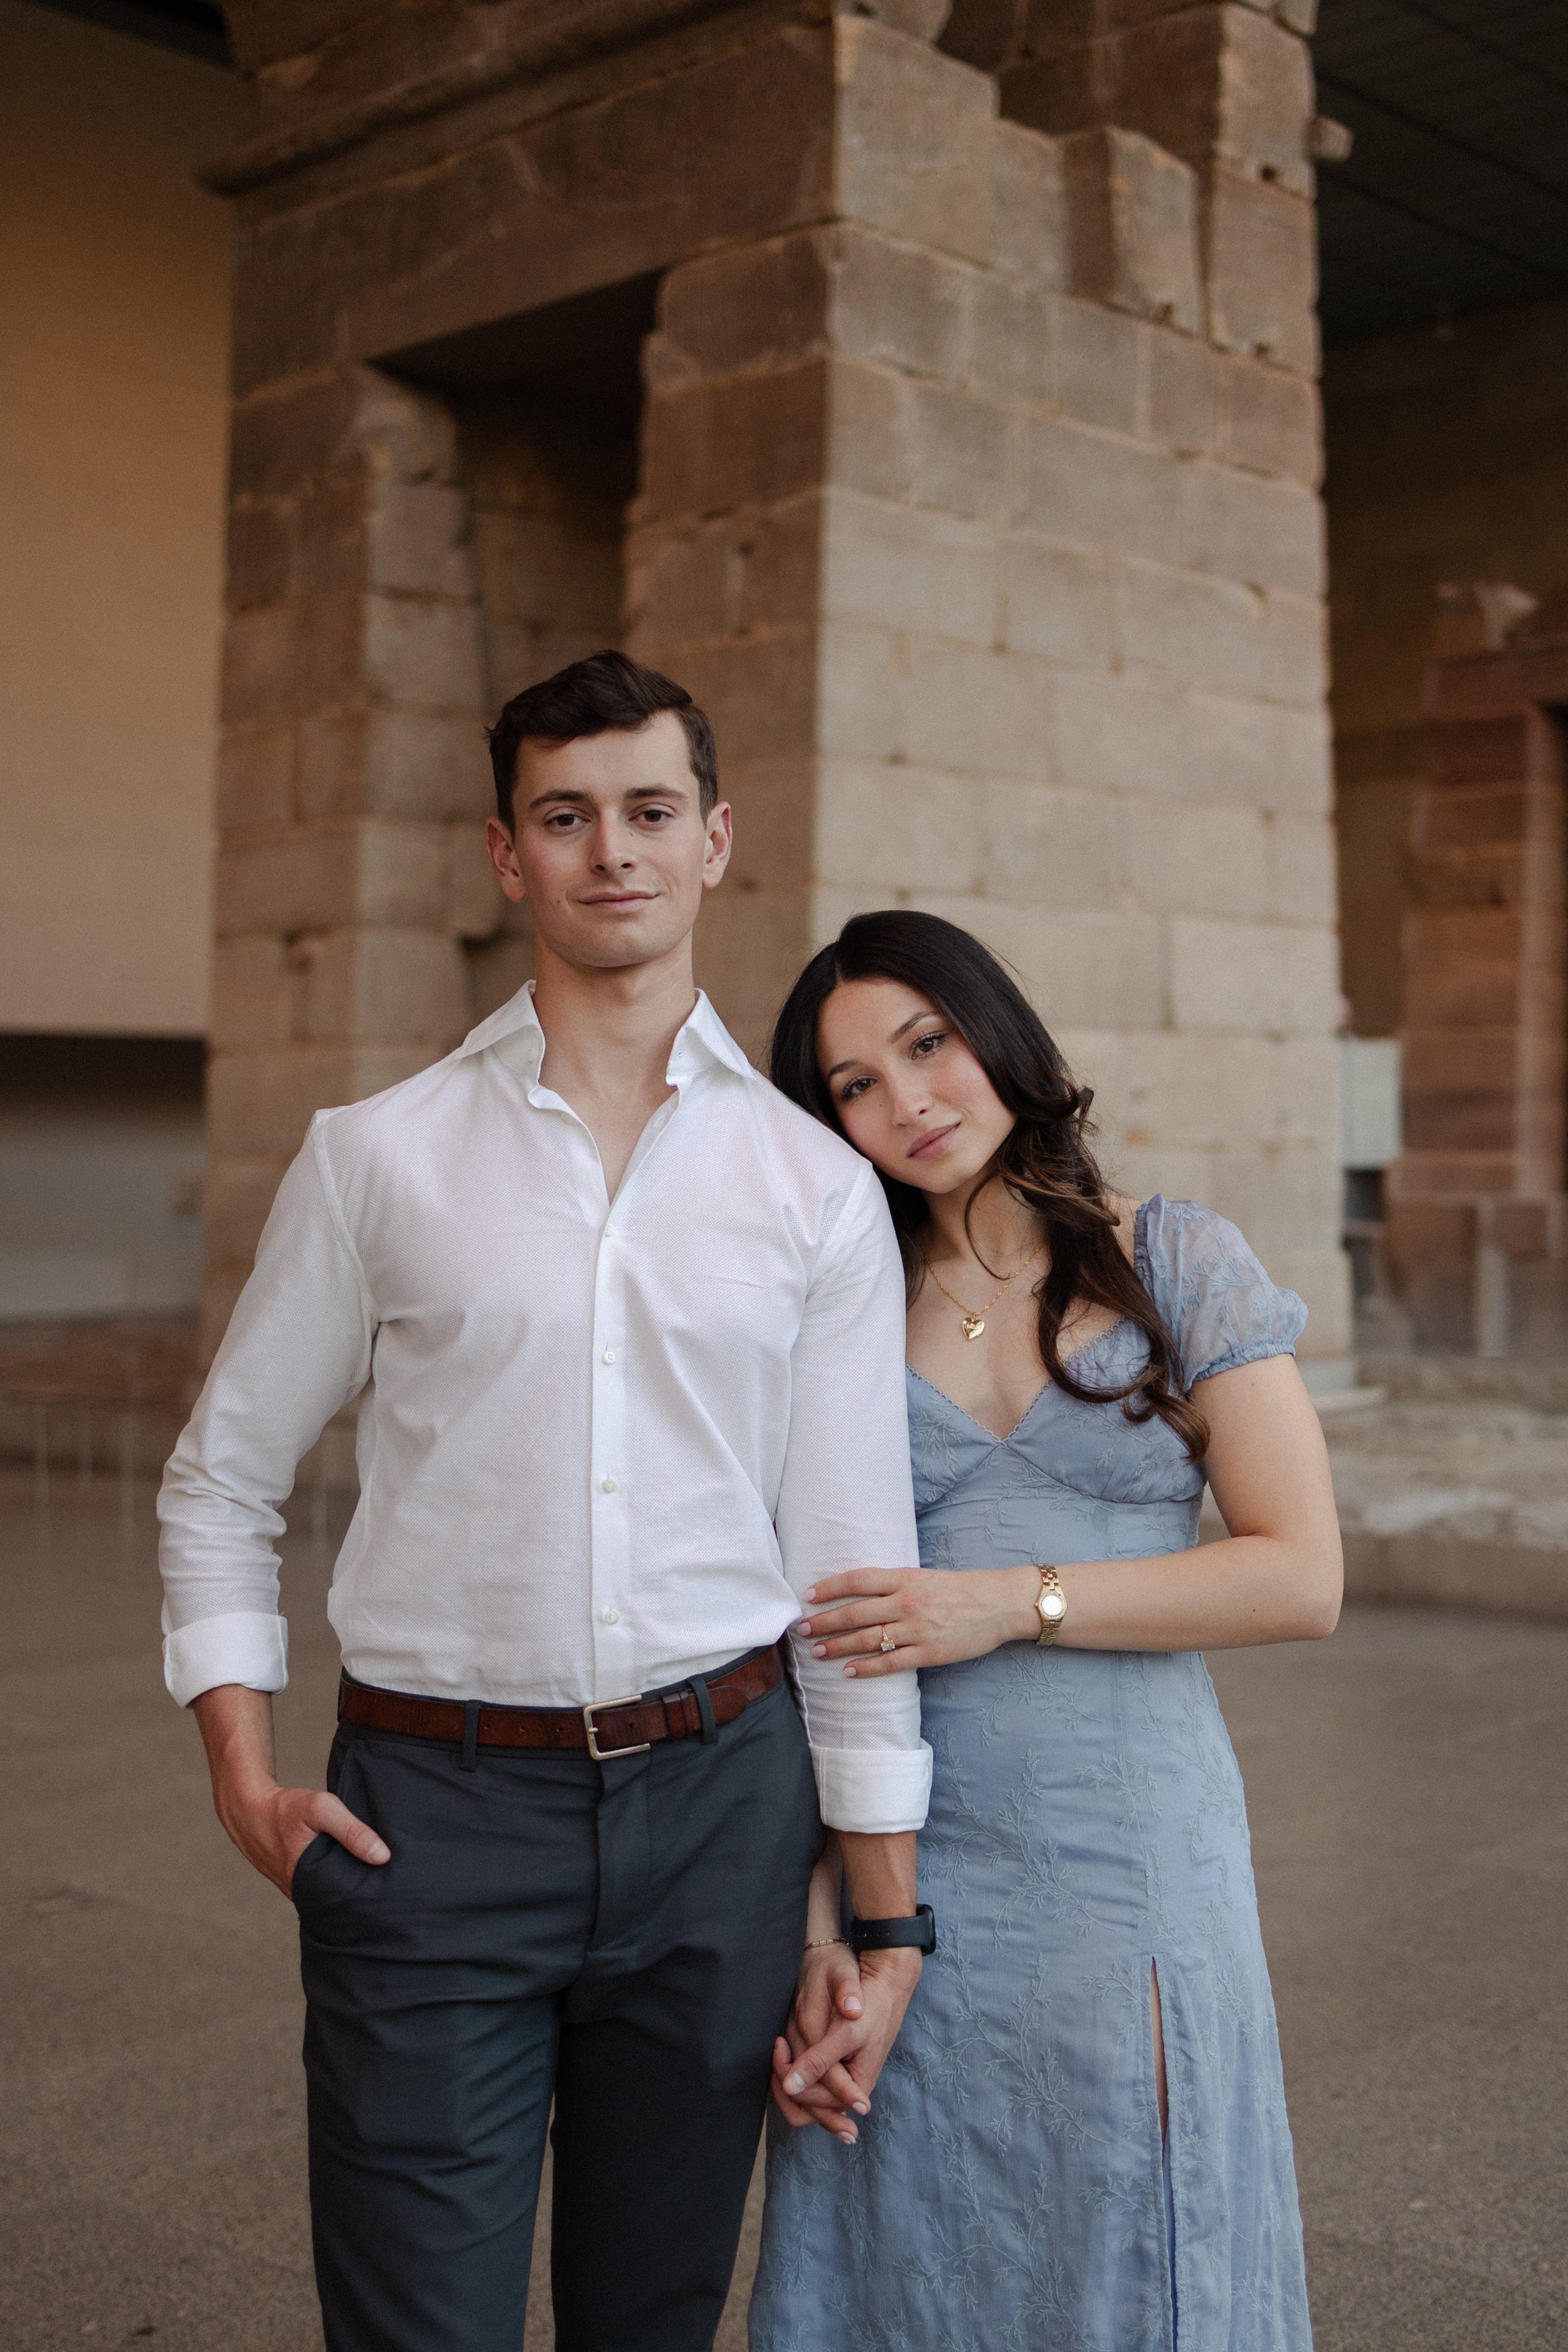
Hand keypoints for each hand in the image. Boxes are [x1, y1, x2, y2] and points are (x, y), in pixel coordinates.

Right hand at [192, 1684, 389, 1898]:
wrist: (247, 1809)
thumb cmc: (284, 1809)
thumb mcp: (321, 1809)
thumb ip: (352, 1831)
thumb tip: (383, 1857)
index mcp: (309, 1885)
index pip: (347, 1905)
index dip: (369, 1900)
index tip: (392, 1895)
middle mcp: (301, 1895)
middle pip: (339, 1903)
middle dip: (361, 1896)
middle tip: (389, 1890)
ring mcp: (295, 1890)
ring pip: (329, 1896)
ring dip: (346, 1887)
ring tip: (376, 1881)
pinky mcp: (293, 1882)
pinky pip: (319, 1887)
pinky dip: (332, 1880)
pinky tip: (350, 1870)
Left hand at [770, 1947, 921, 2140]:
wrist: (886, 1984)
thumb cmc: (871, 2006)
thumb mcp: (846, 2033)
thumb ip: (820, 2062)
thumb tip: (791, 2088)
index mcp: (856, 2088)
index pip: (811, 2103)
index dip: (789, 2080)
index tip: (781, 2043)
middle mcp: (849, 2090)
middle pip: (805, 2106)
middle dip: (785, 2078)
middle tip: (779, 2043)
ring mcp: (842, 2081)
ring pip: (803, 2095)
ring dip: (787, 2072)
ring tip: (782, 2043)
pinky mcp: (835, 2068)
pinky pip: (807, 2081)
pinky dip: (793, 2066)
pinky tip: (787, 2044)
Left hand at [797, 1565, 1040, 1676]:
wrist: (998, 1604)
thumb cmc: (960, 1588)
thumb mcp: (924, 1576)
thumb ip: (894, 1584)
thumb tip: (859, 1593)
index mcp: (905, 1578)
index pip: (858, 1580)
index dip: (830, 1587)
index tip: (808, 1595)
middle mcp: (907, 1602)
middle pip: (855, 1613)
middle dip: (824, 1622)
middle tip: (801, 1629)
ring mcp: (917, 1629)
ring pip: (867, 1639)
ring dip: (837, 1647)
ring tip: (817, 1652)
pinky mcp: (929, 1652)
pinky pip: (890, 1663)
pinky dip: (866, 1668)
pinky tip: (849, 1671)